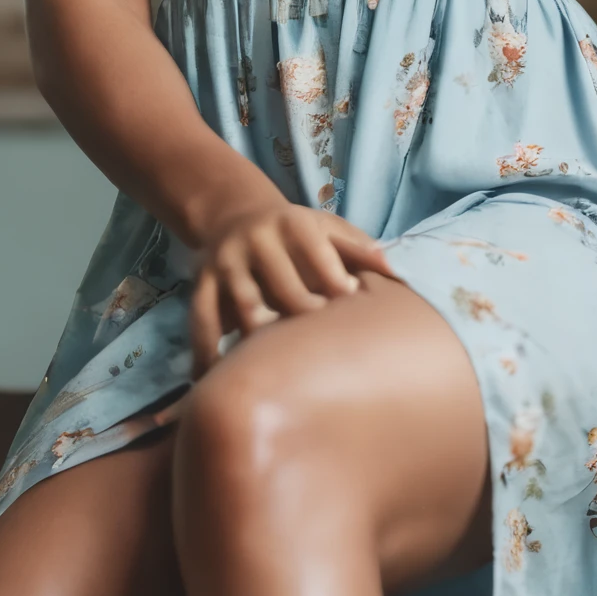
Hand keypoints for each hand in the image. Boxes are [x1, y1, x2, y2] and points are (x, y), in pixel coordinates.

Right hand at [186, 188, 396, 372]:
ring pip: (243, 305)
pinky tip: (214, 381)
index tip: (350, 307)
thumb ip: (359, 248)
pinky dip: (206, 351)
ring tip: (277, 377)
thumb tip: (395, 271)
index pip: (317, 253)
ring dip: (260, 340)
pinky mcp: (201, 282)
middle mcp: (257, 239)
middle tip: (320, 350)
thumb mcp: (327, 228)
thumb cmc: (297, 233)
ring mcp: (226, 262)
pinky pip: (201, 319)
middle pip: (281, 286)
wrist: (235, 214)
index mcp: (293, 223)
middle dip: (302, 315)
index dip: (334, 281)